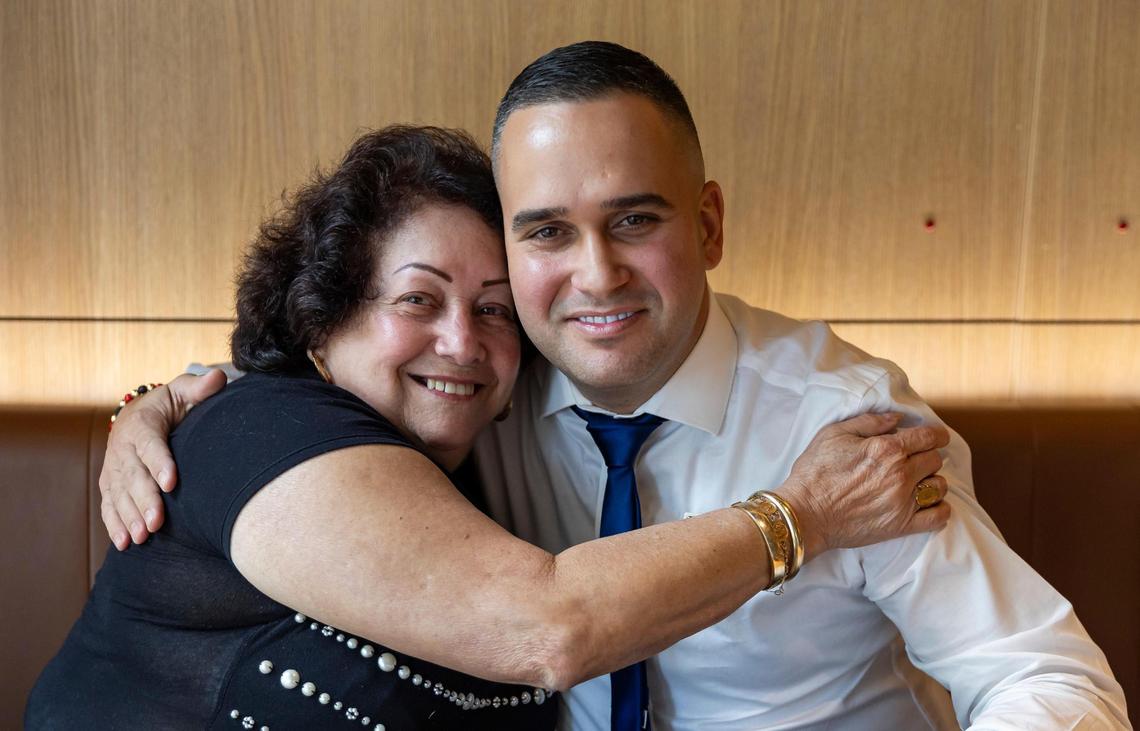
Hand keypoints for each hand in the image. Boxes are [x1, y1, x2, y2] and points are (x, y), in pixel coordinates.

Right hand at [98, 369, 227, 548]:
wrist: (137, 414)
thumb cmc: (170, 404)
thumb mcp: (183, 391)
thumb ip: (200, 387)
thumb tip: (218, 378)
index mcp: (142, 424)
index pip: (150, 445)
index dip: (159, 463)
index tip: (171, 482)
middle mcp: (122, 447)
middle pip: (133, 476)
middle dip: (144, 500)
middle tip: (157, 522)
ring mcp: (113, 468)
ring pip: (119, 494)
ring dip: (129, 517)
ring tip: (143, 537)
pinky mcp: (110, 483)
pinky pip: (109, 505)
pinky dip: (115, 525)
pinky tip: (125, 543)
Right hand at [778, 412, 951, 559]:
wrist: (804, 514)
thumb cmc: (814, 472)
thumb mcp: (834, 434)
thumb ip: (869, 422)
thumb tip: (898, 419)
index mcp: (886, 449)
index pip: (928, 437)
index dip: (936, 435)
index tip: (936, 437)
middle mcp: (900, 474)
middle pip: (935, 460)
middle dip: (927, 455)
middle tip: (914, 459)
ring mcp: (903, 502)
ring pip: (939, 486)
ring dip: (932, 481)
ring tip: (919, 482)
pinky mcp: (901, 526)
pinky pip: (938, 517)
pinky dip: (939, 508)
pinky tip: (927, 504)